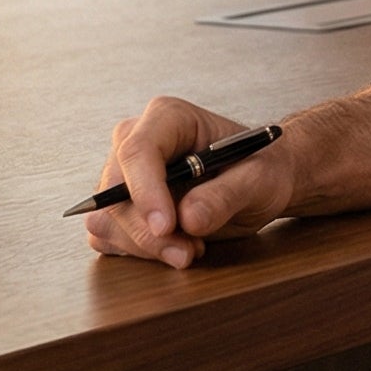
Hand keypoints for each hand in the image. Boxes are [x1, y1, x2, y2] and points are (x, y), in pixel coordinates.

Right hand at [82, 96, 298, 268]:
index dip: (145, 191)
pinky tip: (176, 246)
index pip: (137, 151)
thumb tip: (187, 219)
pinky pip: (109, 236)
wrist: (260, 183)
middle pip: (115, 192)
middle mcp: (137, 140)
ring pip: (108, 220)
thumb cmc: (261, 169)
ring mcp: (124, 175)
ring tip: (193, 247)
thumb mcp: (259, 180)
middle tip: (189, 252)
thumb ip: (226, 195)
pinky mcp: (121, 206)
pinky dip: (140, 252)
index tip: (166, 227)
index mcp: (168, 118)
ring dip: (147, 245)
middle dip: (148, 232)